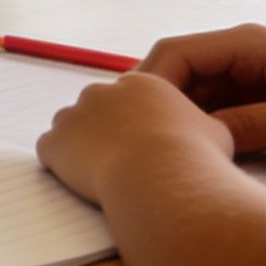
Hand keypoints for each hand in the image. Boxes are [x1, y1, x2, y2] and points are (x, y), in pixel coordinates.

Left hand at [37, 72, 233, 205]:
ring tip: (104, 172)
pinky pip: (51, 152)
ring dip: (81, 147)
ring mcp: (72, 115)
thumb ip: (200, 125)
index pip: (128, 98)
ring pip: (70, 129)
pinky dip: (62, 166)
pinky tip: (84, 181)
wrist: (163, 175)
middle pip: (95, 109)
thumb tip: (204, 132)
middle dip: (104, 131)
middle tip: (122, 160)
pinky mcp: (53, 142)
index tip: (142, 144)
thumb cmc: (194, 156)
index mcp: (139, 84)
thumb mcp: (214, 132)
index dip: (133, 122)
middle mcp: (100, 92)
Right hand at [135, 24, 265, 155]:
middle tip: (144, 136)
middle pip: (181, 73)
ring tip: (169, 147)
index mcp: (247, 44)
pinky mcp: (261, 100)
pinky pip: (220, 111)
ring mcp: (251, 77)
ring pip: (198, 95)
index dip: (150, 82)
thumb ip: (245, 125)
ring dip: (184, 117)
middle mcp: (243, 55)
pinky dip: (207, 128)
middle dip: (161, 102)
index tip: (136, 115)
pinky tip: (202, 149)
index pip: (176, 53)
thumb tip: (196, 137)